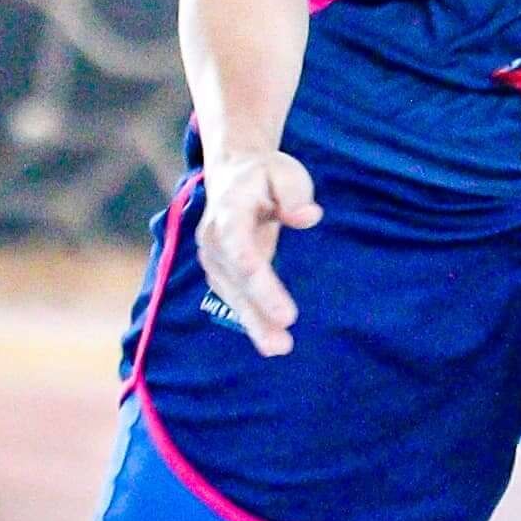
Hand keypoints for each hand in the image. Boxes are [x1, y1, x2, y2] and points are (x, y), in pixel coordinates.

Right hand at [197, 152, 321, 355]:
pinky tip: (270, 340)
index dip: (261, 284)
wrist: (234, 174)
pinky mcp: (219, 270)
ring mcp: (212, 257)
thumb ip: (295, 193)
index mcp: (228, 211)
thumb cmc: (265, 175)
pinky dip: (250, 320)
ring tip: (279, 348)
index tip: (285, 312)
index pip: (240, 251)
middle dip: (258, 313)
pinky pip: (233, 298)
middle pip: (234, 281)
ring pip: (231, 295)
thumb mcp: (286, 172)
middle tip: (282, 343)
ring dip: (254, 324)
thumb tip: (308, 217)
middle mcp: (212, 237)